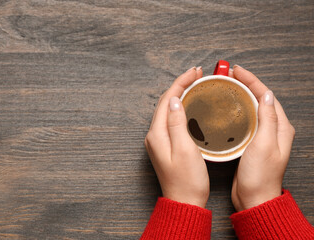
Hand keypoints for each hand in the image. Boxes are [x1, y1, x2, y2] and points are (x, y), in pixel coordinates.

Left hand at [145, 67, 209, 207]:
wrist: (184, 202)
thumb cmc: (187, 180)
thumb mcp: (184, 149)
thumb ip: (177, 123)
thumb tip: (174, 100)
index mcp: (157, 134)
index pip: (166, 99)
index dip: (180, 82)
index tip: (195, 72)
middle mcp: (154, 135)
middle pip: (165, 102)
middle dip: (180, 85)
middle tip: (196, 74)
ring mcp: (159, 141)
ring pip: (167, 110)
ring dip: (179, 94)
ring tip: (194, 84)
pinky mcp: (165, 146)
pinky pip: (171, 119)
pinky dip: (180, 107)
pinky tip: (189, 105)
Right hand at [230, 65, 295, 210]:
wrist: (253, 197)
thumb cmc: (260, 176)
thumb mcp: (265, 144)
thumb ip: (268, 119)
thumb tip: (266, 95)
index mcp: (280, 127)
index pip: (267, 96)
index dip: (252, 80)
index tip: (237, 71)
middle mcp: (273, 130)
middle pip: (260, 99)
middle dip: (246, 84)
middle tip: (230, 75)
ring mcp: (262, 136)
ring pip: (252, 108)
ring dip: (241, 95)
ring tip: (227, 86)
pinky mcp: (251, 143)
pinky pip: (245, 120)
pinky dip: (236, 110)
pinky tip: (226, 109)